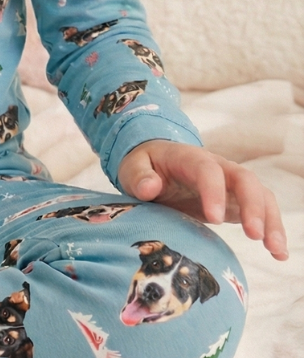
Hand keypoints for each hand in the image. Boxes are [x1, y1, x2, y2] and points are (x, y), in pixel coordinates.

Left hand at [119, 140, 287, 259]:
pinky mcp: (236, 202)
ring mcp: (229, 184)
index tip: (214, 218)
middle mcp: (216, 167)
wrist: (154, 164)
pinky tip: (279, 255)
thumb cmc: (143, 166)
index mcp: (188, 157)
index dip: (213, 191)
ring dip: (270, 221)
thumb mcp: (132, 167)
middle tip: (254, 235)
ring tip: (275, 250)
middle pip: (244, 179)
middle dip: (253, 205)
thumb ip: (138, 176)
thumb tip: (150, 188)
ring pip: (260, 195)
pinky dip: (272, 230)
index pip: (207, 169)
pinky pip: (261, 211)